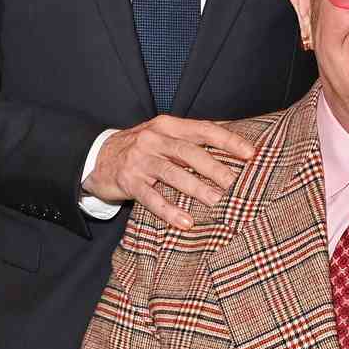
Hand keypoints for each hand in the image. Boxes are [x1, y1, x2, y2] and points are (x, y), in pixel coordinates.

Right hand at [83, 117, 255, 228]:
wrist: (97, 156)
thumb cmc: (141, 148)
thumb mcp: (164, 134)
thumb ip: (194, 136)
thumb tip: (235, 134)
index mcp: (168, 126)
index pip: (203, 130)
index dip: (228, 141)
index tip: (251, 154)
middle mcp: (154, 139)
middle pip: (190, 153)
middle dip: (216, 169)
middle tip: (238, 185)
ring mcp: (140, 160)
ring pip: (173, 174)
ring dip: (198, 190)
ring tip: (219, 204)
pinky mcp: (128, 181)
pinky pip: (151, 198)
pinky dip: (169, 211)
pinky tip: (186, 222)